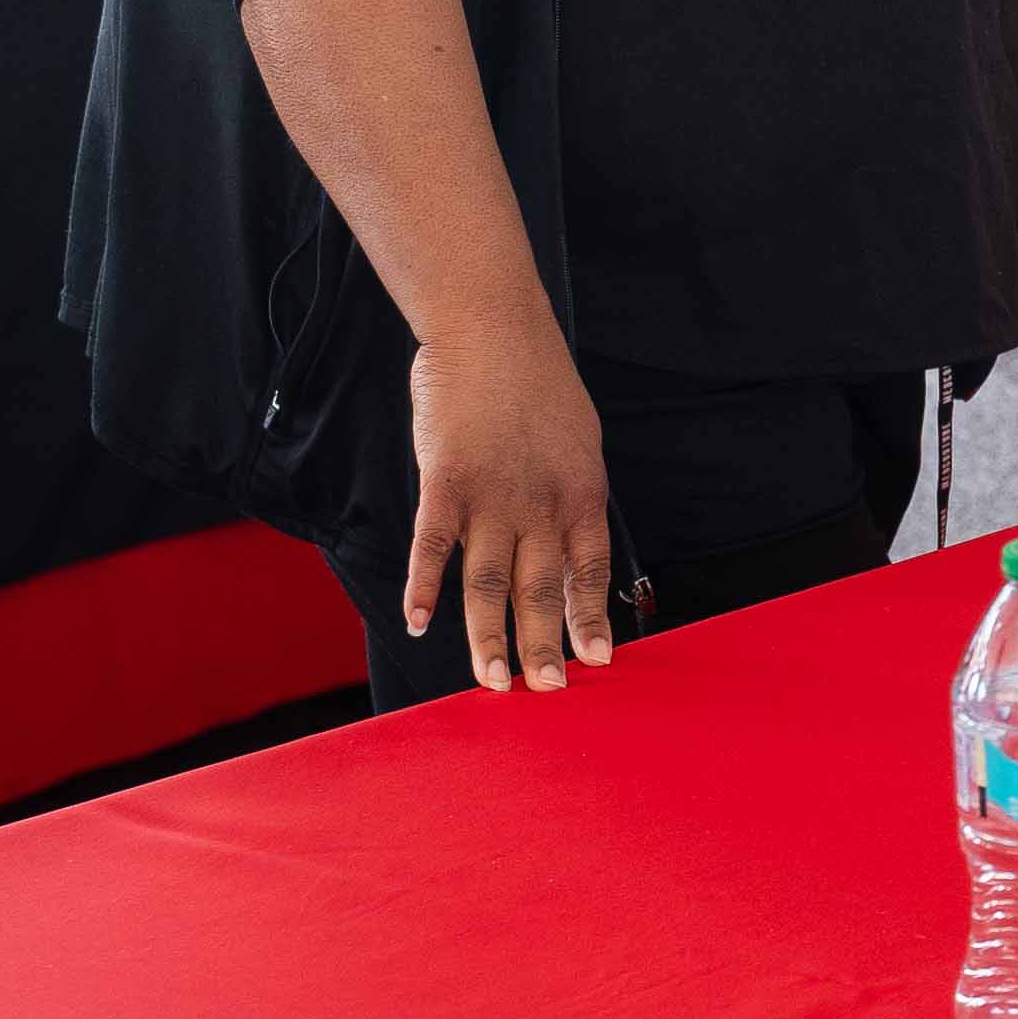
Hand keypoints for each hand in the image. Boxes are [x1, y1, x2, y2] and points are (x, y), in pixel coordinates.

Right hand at [403, 313, 617, 691]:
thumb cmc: (536, 382)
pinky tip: (419, 621)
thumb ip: (571, 494)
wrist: (493, 326)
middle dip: (544, 645)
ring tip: (491, 682)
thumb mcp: (577, 440)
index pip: (590, 570)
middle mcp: (541, 502)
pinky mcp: (445, 481)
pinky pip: (434, 545)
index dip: (591, 617)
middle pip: (542, 588)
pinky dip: (424, 586)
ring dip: (489, 637)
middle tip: (547, 692)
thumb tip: (571, 543)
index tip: (599, 660)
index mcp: (581, 492)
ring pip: (490, 581)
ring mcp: (492, 494)